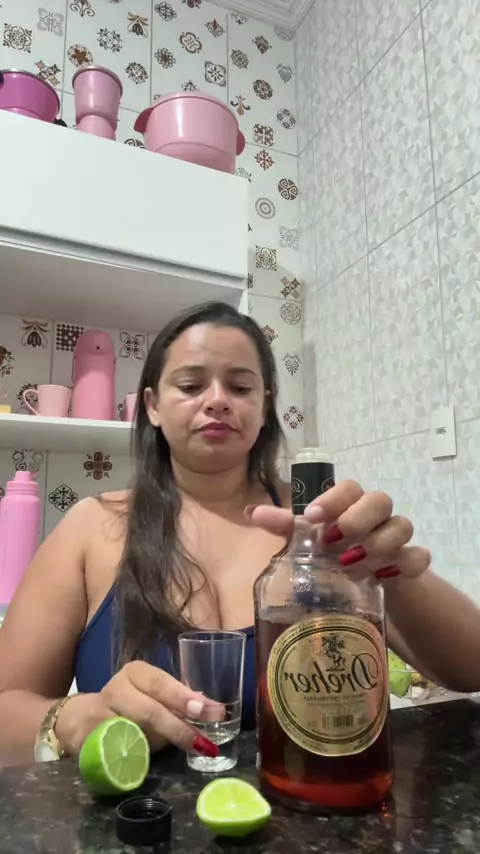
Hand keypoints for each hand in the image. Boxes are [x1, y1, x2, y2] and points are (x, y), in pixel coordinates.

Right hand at [55, 661, 222, 756]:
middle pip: (150, 711)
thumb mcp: (151, 694)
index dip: (186, 699)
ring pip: (137, 733)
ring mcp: (99, 714)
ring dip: (162, 744)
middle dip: (180, 727)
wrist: (80, 718)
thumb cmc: (128, 705)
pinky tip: (149, 760)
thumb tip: (209, 706)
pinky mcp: (87, 739)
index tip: (212, 711)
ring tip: (186, 749)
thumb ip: (177, 700)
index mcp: (136, 672)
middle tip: (205, 742)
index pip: (162, 683)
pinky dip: (138, 756)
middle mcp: (116, 688)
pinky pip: (119, 751)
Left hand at [247, 480, 430, 581]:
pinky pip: (420, 556)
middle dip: (358, 519)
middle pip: (380, 500)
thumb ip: (286, 526)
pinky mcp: (411, 562)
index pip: (348, 487)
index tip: (313, 517)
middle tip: (337, 541)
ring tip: (354, 566)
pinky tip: (385, 577)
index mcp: (349, 504)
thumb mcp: (309, 541)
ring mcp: (397, 537)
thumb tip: (251, 512)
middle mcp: (376, 515)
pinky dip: (407, 564)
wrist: (368, 584)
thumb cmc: (334, 553)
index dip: (333, 499)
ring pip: (402, 525)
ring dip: (379, 544)